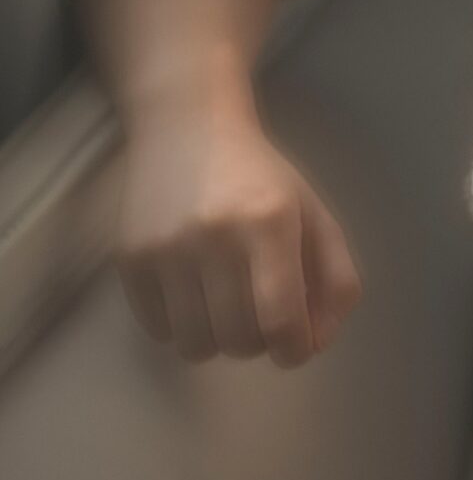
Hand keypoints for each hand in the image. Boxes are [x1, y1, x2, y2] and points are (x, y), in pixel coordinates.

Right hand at [113, 109, 363, 367]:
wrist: (186, 128)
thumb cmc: (262, 180)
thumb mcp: (317, 217)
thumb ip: (337, 282)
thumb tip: (316, 344)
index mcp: (270, 222)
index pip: (281, 321)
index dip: (294, 350)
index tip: (294, 346)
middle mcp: (214, 235)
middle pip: (239, 341)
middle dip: (258, 342)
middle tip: (258, 314)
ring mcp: (165, 247)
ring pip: (196, 346)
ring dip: (218, 340)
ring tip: (224, 306)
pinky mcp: (129, 258)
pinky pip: (159, 331)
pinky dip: (180, 326)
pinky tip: (191, 292)